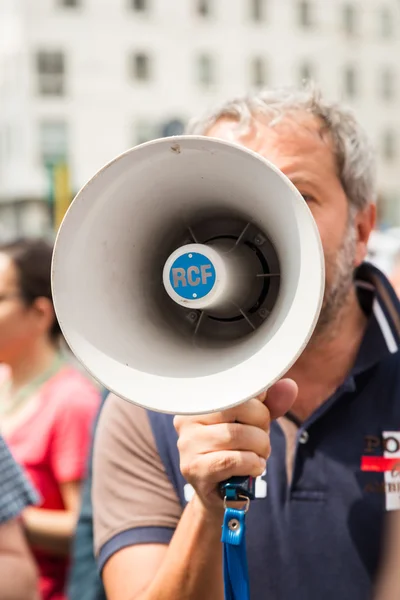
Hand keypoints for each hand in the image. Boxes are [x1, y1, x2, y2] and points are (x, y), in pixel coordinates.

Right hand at [174, 379, 296, 514]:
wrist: (220, 494)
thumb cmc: (236, 451)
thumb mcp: (254, 423)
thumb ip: (270, 404)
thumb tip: (289, 386)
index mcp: (199, 401)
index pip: (236, 390)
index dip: (258, 404)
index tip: (259, 419)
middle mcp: (186, 419)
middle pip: (236, 408)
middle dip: (261, 424)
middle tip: (262, 439)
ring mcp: (187, 444)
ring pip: (236, 434)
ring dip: (259, 447)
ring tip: (259, 455)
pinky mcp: (194, 468)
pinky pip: (232, 459)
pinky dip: (252, 463)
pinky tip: (254, 467)